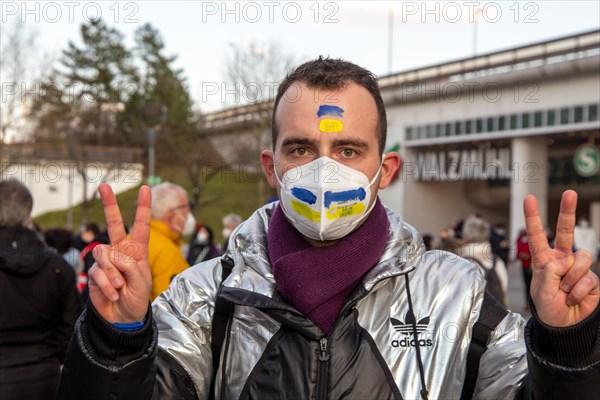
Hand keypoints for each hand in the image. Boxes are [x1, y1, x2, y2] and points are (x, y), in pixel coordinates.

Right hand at [88, 183, 151, 322]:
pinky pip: (97, 271)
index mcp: (137, 251)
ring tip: (120, 286)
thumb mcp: (143, 282)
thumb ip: (130, 266)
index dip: (143, 208)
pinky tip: (112, 293)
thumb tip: (112, 256)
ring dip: (113, 273)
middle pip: (114, 224)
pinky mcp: (94, 273)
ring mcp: (106, 261)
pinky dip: (107, 284)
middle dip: (109, 204)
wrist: (123, 318)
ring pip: (104, 253)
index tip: (146, 189)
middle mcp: (120, 251)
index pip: (141, 226)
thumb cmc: (137, 299)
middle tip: (104, 185)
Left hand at [524, 190, 598, 326]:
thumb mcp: (541, 290)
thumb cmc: (547, 308)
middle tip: (569, 193)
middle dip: (567, 211)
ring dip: (571, 278)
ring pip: (580, 258)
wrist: (563, 326)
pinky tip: (573, 298)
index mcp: (544, 259)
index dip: (533, 217)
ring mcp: (578, 267)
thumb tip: (568, 259)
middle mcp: (562, 259)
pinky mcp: (592, 279)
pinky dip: (578, 290)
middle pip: (566, 231)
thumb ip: (552, 271)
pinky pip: (588, 277)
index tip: (529, 198)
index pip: (538, 235)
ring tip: (565, 292)